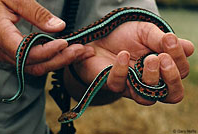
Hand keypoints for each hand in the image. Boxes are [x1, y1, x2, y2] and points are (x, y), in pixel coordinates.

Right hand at [0, 0, 93, 75]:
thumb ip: (36, 13)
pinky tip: (66, 53)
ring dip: (60, 61)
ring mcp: (7, 55)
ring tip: (79, 52)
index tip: (65, 43)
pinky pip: (35, 63)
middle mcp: (3, 51)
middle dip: (61, 59)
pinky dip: (52, 59)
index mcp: (0, 35)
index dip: (48, 51)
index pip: (26, 53)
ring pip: (37, 67)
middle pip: (35, 65)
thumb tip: (59, 26)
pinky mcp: (14, 55)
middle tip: (80, 50)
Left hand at [70, 21, 193, 104]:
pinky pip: (119, 86)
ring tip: (149, 58)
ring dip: (151, 78)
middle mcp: (150, 82)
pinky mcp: (114, 85)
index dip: (179, 59)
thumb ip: (162, 40)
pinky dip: (122, 70)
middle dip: (171, 77)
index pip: (180, 72)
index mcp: (162, 68)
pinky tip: (123, 54)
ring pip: (147, 98)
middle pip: (172, 94)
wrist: (101, 36)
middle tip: (162, 57)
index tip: (169, 40)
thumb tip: (189, 49)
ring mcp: (132, 87)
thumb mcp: (145, 32)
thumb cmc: (126, 35)